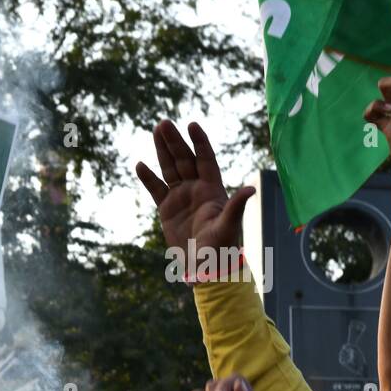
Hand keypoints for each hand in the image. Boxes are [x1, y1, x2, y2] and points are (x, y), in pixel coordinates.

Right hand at [135, 120, 254, 263]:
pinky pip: (156, 189)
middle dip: (175, 141)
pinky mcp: (166, 209)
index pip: (205, 159)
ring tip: (155, 131)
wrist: (204, 266)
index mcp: (212, 189)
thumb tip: (250, 189)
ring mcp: (181, 197)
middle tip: (164, 123)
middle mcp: (196, 188)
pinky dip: (148, 178)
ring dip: (162, 151)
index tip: (191, 125)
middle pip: (184, 159)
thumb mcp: (229, 226)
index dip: (199, 142)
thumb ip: (236, 206)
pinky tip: (140, 165)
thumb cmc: (222, 247)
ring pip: (170, 169)